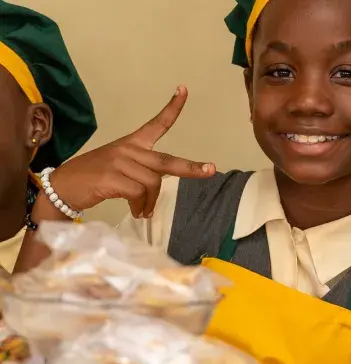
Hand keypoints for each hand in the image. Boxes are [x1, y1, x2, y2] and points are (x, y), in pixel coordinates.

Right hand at [46, 85, 214, 218]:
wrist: (63, 186)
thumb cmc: (94, 177)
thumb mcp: (120, 168)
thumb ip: (142, 172)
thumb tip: (157, 192)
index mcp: (132, 143)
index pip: (156, 124)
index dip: (172, 108)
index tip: (184, 90)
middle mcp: (128, 149)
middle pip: (167, 161)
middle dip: (191, 168)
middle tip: (211, 170)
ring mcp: (120, 162)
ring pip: (153, 183)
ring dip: (151, 201)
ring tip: (143, 210)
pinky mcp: (112, 177)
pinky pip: (139, 194)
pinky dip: (140, 206)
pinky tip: (136, 211)